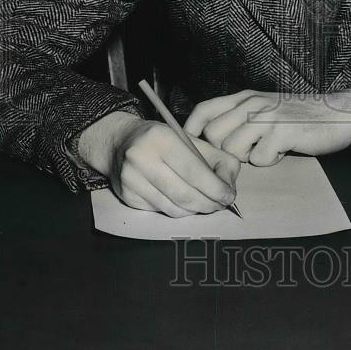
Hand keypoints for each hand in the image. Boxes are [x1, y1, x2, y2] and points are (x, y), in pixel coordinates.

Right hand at [77, 111, 239, 215]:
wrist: (121, 142)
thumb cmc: (163, 140)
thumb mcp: (191, 140)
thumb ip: (216, 160)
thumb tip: (230, 187)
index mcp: (161, 138)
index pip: (194, 171)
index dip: (215, 188)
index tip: (229, 197)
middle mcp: (142, 158)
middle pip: (184, 194)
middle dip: (208, 204)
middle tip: (220, 205)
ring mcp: (131, 180)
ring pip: (173, 208)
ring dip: (194, 210)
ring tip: (204, 203)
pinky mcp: (127, 196)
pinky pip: (161, 211)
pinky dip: (177, 211)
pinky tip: (183, 202)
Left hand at [183, 89, 350, 165]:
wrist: (338, 112)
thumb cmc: (298, 116)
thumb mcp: (264, 107)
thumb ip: (239, 117)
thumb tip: (209, 139)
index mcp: (245, 97)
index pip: (204, 110)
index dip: (191, 130)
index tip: (193, 147)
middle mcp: (252, 103)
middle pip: (214, 136)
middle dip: (224, 152)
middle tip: (246, 153)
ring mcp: (267, 117)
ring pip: (233, 149)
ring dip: (248, 157)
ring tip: (266, 149)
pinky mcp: (282, 132)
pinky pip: (259, 158)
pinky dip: (269, 161)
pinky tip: (282, 150)